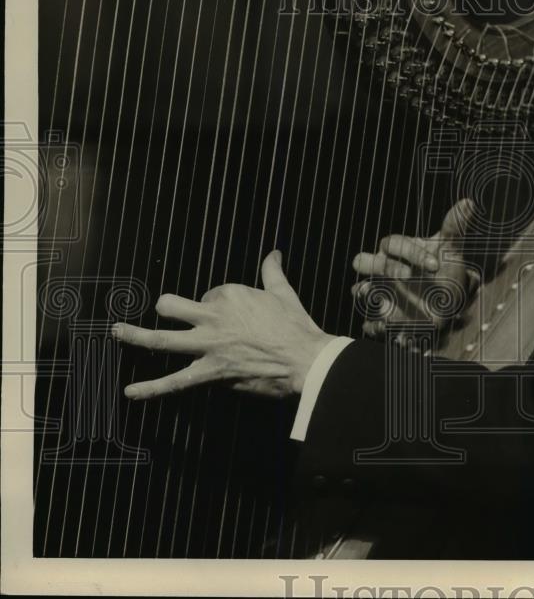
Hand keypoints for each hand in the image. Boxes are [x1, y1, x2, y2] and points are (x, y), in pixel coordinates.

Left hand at [112, 250, 332, 399]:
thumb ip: (272, 272)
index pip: (210, 295)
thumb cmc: (296, 327)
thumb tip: (273, 253)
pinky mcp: (211, 371)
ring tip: (117, 332)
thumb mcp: (283, 293)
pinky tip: (132, 392)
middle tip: (163, 311)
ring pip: (162, 339)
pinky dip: (152, 389)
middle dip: (166, 307)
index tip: (232, 315)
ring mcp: (208, 345)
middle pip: (173, 306)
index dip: (218, 305)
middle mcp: (213, 317)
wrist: (304, 359)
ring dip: (136, 336)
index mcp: (231, 295)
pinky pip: (176, 381)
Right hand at [351, 198, 478, 336]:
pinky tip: (391, 330)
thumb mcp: (451, 251)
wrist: (447, 303)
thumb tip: (469, 202)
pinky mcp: (382, 318)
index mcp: (397, 251)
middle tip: (408, 276)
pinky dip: (375, 326)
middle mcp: (383, 270)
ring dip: (366, 294)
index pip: (393, 244)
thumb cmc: (444, 271)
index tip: (435, 264)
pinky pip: (369, 322)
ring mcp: (380, 293)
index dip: (411, 251)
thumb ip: (454, 228)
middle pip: (363, 261)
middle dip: (382, 267)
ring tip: (380, 302)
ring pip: (359, 290)